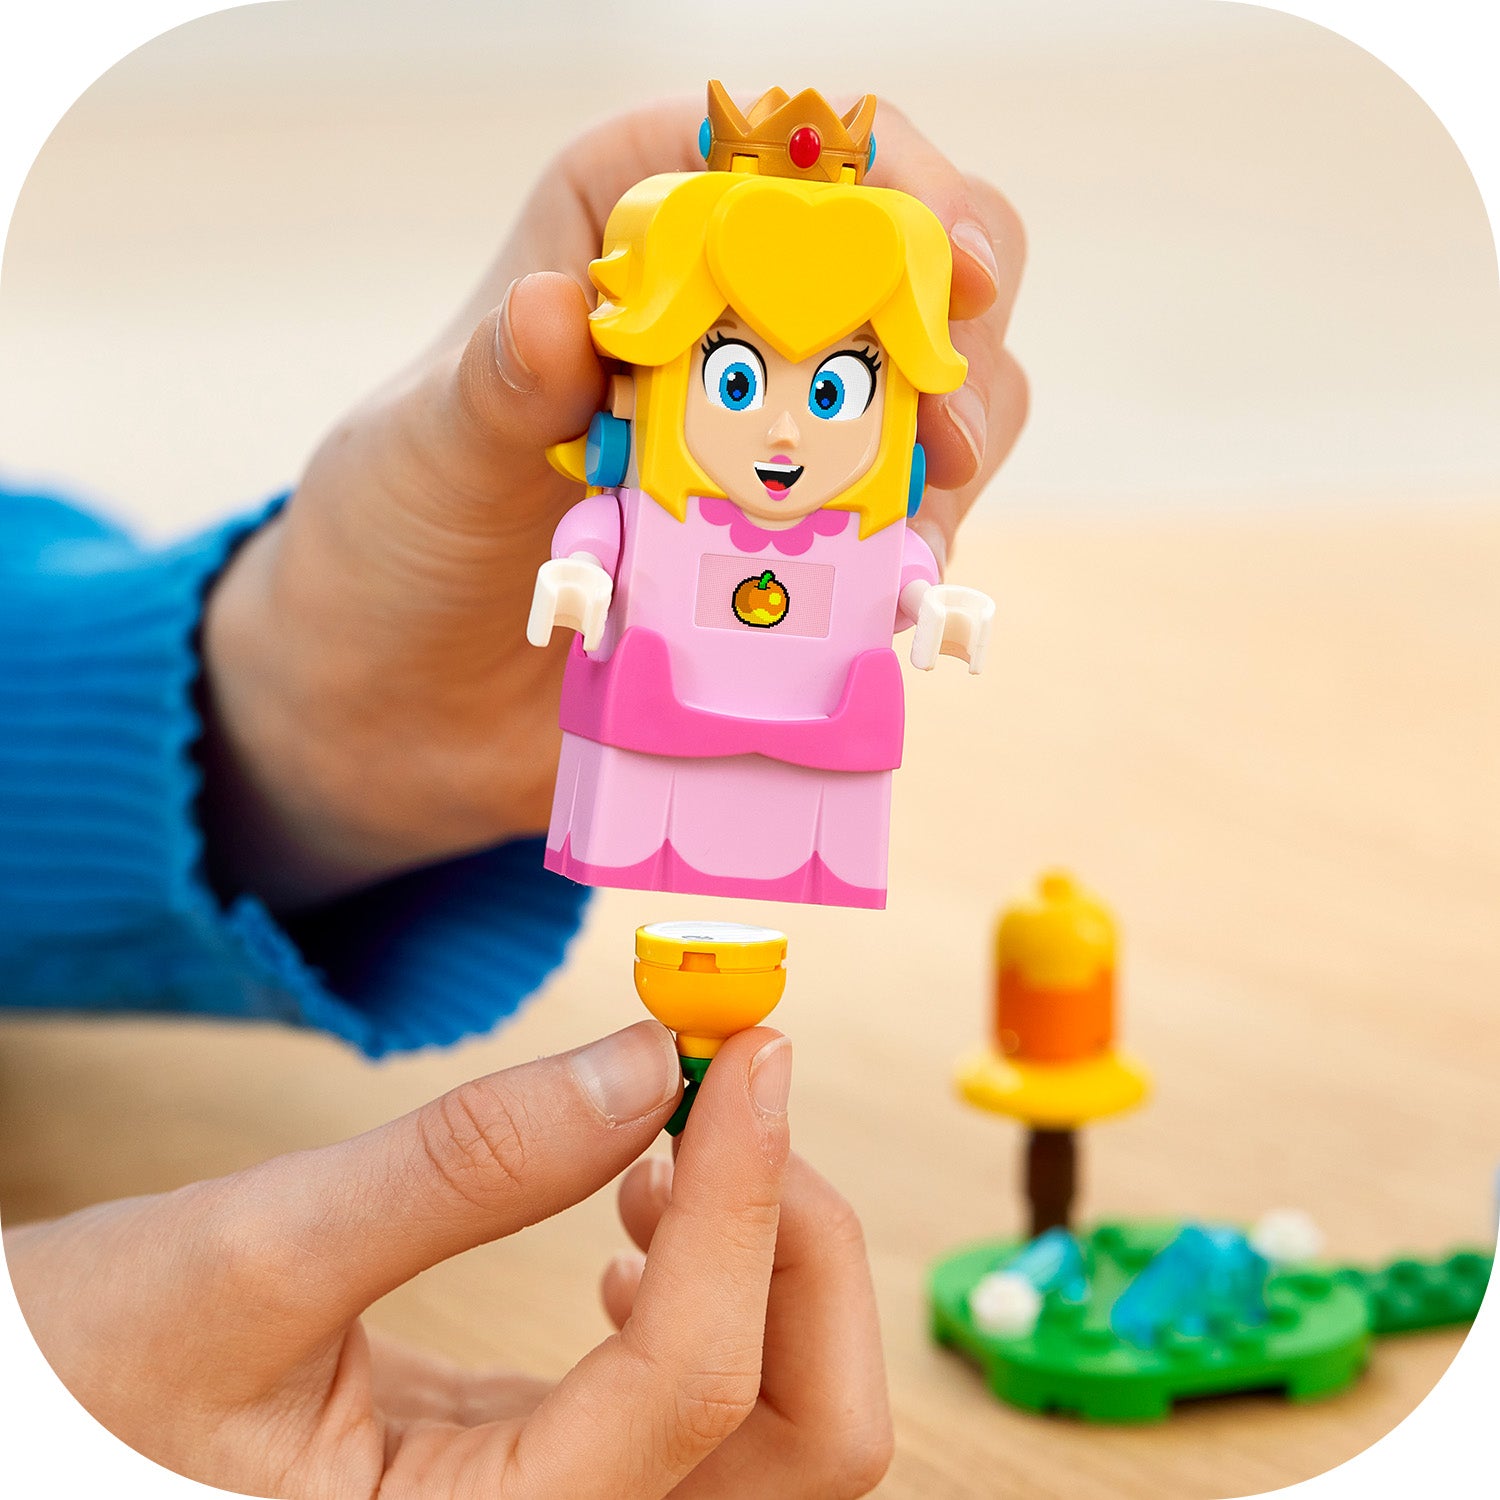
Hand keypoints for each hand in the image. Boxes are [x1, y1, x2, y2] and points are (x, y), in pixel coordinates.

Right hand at [5, 1022, 890, 1498]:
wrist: (34, 1453)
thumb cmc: (83, 1389)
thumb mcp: (245, 1262)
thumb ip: (461, 1168)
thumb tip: (648, 1063)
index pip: (693, 1382)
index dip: (745, 1194)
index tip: (749, 1046)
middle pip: (806, 1442)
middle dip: (796, 1246)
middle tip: (730, 1098)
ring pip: (776, 1424)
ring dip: (765, 1260)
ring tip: (667, 1147)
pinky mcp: (557, 1478)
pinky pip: (705, 1399)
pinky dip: (713, 1282)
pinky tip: (633, 1214)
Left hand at [203, 95, 1027, 906]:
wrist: (408, 689)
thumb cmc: (404, 530)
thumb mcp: (433, 444)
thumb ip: (498, 381)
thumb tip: (557, 309)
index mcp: (629, 231)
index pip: (777, 155)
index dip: (883, 182)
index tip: (939, 262)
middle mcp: (725, 312)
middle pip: (903, 254)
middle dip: (952, 317)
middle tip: (947, 412)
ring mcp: (779, 429)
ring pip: (939, 384)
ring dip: (955, 442)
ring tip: (917, 523)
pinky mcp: (801, 534)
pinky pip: (908, 516)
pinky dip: (926, 545)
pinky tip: (904, 589)